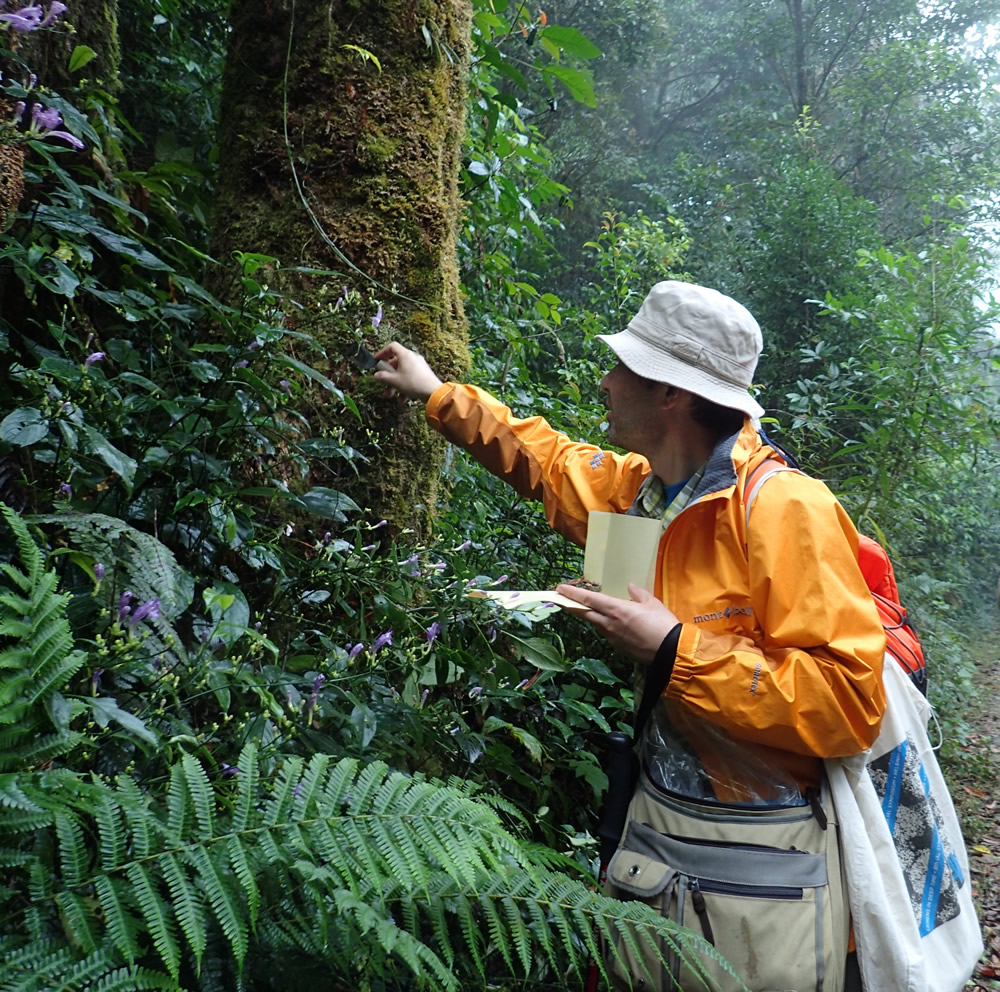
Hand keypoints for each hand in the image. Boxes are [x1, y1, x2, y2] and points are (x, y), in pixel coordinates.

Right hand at [373, 342, 442, 400]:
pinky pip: (410, 378)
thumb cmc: (414, 384)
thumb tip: (376, 375)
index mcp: (405, 355)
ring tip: (390, 395)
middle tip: (383, 384)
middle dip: (388, 376)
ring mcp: (419, 366)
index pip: (392, 347)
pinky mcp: (423, 374)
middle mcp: (413, 358)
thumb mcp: (395, 381)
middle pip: (396, 363)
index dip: (382, 353)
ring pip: (403, 373)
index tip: (377, 361)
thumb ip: (383, 377)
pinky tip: (402, 399)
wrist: (434, 393)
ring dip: (395, 384)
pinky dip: (405, 387)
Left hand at [555, 583, 679, 661]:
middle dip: (570, 605)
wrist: (670, 652)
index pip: (588, 599)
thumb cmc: (663, 624)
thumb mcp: (652, 603)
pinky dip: (605, 626)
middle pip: (584, 613)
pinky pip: (607, 633)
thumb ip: (639, 594)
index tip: (560, 588)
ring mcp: (612, 637)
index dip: (573, 593)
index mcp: (616, 609)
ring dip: (588, 615)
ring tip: (584, 608)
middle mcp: (609, 623)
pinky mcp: (618, 648)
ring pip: (596, 623)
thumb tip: (630, 587)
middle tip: (559, 599)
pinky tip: (610, 624)